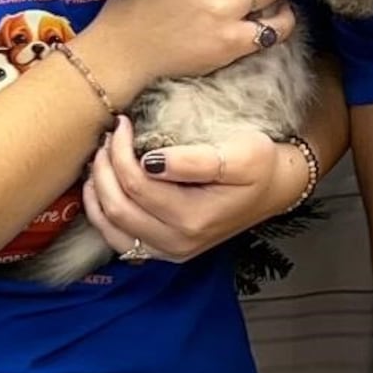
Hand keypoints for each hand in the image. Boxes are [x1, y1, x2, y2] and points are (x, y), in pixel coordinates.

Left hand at [80, 117, 300, 263]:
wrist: (274, 190)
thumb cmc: (259, 165)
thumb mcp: (240, 154)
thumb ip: (196, 161)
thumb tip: (150, 162)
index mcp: (193, 219)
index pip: (137, 185)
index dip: (121, 151)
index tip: (123, 121)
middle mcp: (176, 243)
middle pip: (118, 207)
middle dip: (105, 168)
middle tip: (109, 135)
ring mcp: (168, 252)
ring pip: (111, 227)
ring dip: (98, 189)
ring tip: (102, 156)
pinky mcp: (162, 251)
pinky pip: (118, 240)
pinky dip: (101, 212)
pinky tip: (101, 186)